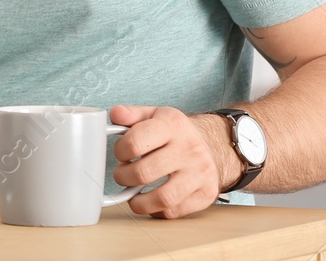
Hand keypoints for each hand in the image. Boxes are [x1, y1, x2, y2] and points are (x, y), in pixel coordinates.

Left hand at [109, 105, 240, 218]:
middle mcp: (190, 148)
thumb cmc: (173, 132)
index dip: (119, 151)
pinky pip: (175, 211)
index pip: (135, 142)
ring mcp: (201, 173)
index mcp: (173, 124)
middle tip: (122, 175)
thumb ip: (130, 114)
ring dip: (139, 201)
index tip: (120, 154)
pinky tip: (151, 200)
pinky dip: (156, 210)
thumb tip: (115, 114)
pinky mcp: (207, 194)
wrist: (210, 144)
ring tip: (132, 194)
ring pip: (163, 198)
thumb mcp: (153, 114)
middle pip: (144, 173)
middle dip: (123, 177)